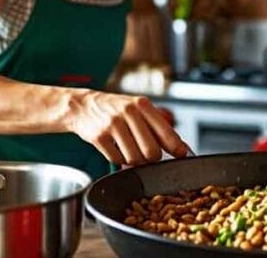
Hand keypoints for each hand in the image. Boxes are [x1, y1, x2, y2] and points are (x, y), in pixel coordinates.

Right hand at [70, 92, 189, 165]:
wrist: (83, 106)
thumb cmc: (115, 109)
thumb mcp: (138, 110)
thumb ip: (159, 128)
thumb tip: (183, 149)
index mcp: (142, 104)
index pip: (166, 132)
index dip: (176, 148)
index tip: (182, 155)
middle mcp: (129, 112)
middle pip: (152, 152)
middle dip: (151, 158)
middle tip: (147, 155)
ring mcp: (113, 124)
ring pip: (134, 159)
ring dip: (134, 161)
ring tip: (129, 149)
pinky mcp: (99, 137)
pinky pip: (117, 159)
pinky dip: (119, 159)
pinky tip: (116, 148)